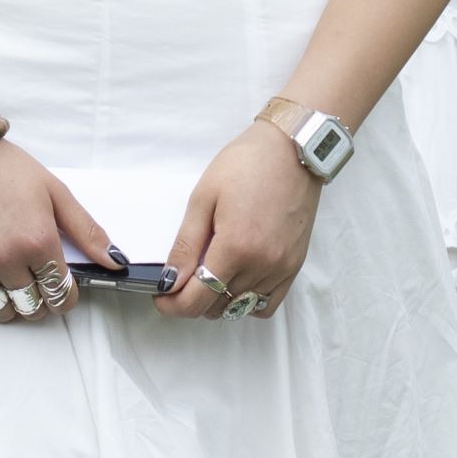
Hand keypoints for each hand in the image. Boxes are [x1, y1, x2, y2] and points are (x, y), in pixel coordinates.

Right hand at [0, 139, 119, 323]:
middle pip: (33, 308)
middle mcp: (5, 258)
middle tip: (34, 276)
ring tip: (9, 277)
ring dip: (11, 303)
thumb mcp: (53, 190)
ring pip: (2, 313)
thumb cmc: (4, 169)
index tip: (61, 286)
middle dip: (40, 298)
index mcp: (37, 239)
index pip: (61, 295)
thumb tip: (115, 261)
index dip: (66, 294)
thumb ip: (85, 229)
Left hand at [157, 122, 322, 321]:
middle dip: (193, 299)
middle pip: (217, 307)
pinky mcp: (295, 265)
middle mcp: (261, 265)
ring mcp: (281, 268)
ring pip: (240, 308)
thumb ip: (186, 244)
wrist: (292, 149)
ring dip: (219, 300)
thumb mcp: (204, 196)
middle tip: (182, 276)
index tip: (161, 296)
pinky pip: (267, 305)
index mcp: (235, 247)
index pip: (198, 300)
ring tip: (209, 272)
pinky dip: (248, 301)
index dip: (173, 305)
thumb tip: (171, 280)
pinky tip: (237, 278)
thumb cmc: (246, 164)